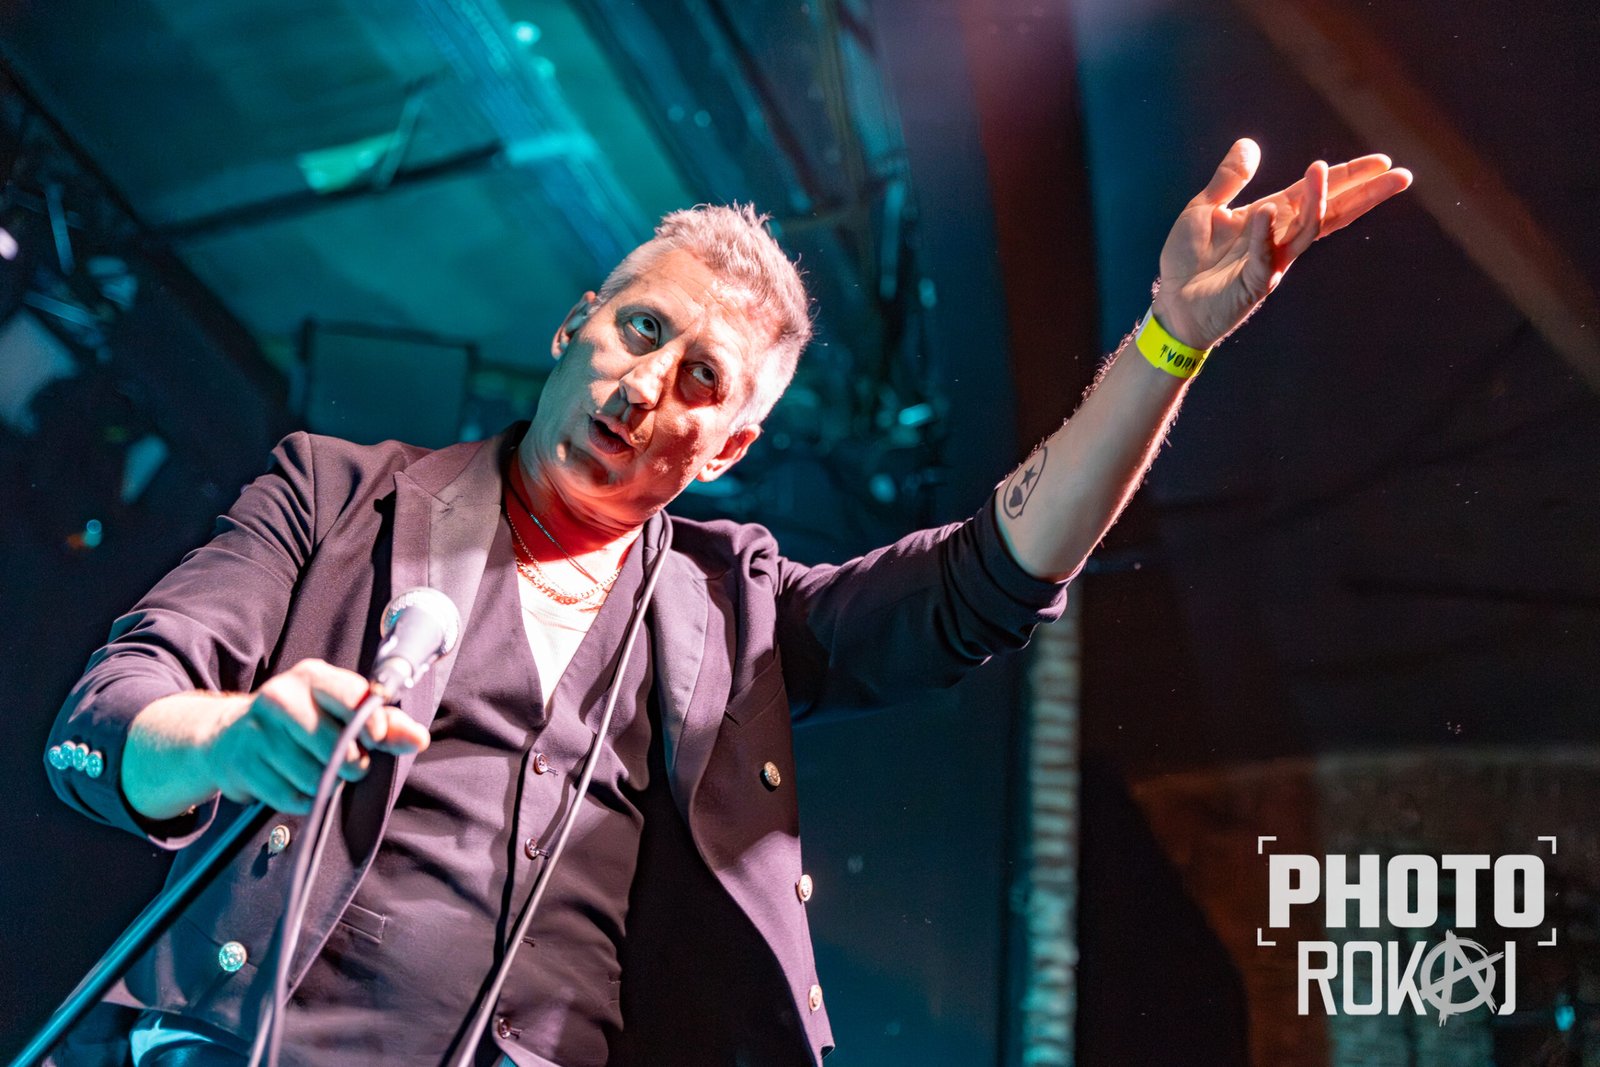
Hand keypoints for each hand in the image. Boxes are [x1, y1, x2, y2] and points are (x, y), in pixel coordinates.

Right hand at [204, 658, 429, 813]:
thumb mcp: (342, 712)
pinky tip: (299, 786)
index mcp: (312, 677)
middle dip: (352, 764)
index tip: (375, 740)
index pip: (352, 697)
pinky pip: (289, 796)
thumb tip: (419, 738)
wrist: (231, 736)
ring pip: (313, 776)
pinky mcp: (242, 764)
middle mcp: (280, 696)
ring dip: (326, 784)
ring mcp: (257, 730)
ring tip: (321, 773)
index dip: (372, 726)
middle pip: (335, 746)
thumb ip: (385, 724)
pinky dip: (303, 799)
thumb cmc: (304, 721)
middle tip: (350, 765)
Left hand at [1151, 138, 1411, 350]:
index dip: (1347, 177)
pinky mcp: (1252, 285)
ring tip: (1322, 171)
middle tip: (1399, 175)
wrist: (1170, 304)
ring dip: (1316, 201)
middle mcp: (1279, 239)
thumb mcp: (1205, 209)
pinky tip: (1265, 211)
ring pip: (1304, 231)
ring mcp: (1270, 263)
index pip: (1316, 193)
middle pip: (1329, 212)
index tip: (1382, 161)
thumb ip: (1229, 179)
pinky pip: (1264, 257)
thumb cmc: (1188, 260)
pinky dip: (1264, 234)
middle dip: (1363, 194)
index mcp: (1271, 218)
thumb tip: (1249, 143)